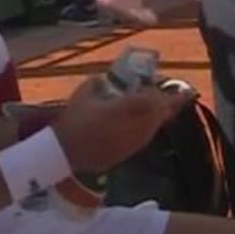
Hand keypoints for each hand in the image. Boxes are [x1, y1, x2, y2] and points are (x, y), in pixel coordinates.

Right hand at [52, 74, 187, 172]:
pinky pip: (146, 137)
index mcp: (122, 109)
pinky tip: (142, 123)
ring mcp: (133, 142)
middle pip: (159, 113)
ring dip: (157, 116)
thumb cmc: (73, 121)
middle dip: (165, 103)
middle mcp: (133, 127)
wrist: (66, 153)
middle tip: (168, 95)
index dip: (154, 92)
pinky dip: (148, 127)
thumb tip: (107, 80)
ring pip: (155, 126)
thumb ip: (99, 82)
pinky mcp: (130, 152)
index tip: (150, 85)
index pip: (151, 100)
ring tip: (158, 108)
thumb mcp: (83, 93)